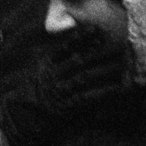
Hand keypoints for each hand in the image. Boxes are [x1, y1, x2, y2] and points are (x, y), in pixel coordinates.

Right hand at [0, 30, 126, 145]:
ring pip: (84, 77)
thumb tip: (81, 44)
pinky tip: (116, 88)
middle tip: (117, 45)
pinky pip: (87, 97)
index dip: (81, 37)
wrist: (24, 115)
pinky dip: (103, 92)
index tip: (97, 29)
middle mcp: (53, 75)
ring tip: (121, 64)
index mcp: (47, 63)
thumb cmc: (39, 90)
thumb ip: (59, 57)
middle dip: (99, 52)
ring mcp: (60, 91)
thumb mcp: (43, 69)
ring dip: (104, 70)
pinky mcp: (67, 107)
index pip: (65, 47)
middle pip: (78, 60)